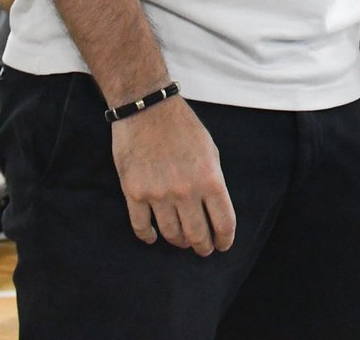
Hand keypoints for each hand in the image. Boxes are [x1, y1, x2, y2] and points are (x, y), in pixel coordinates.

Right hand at [110, 95, 235, 255]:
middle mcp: (186, 191)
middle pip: (197, 234)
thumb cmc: (183, 127)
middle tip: (204, 249)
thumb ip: (212, 180)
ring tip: (182, 242)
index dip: (225, 239)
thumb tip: (214, 208)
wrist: (147, 109)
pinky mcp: (134, 193)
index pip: (223, 222)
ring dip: (179, 242)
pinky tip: (154, 237)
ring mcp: (158, 194)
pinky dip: (149, 236)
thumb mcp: (210, 150)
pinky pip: (141, 226)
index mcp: (210, 179)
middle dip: (203, 246)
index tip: (223, 245)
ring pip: (171, 234)